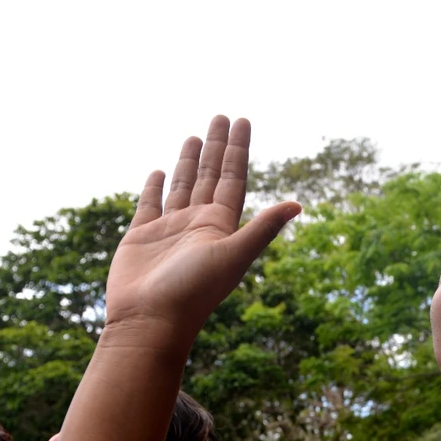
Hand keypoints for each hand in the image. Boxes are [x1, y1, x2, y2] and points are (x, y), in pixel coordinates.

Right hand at [105, 116, 300, 346]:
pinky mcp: (141, 238)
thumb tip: (299, 204)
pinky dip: (155, 187)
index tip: (242, 120)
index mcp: (221, 226)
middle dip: (217, 147)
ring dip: (190, 162)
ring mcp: (170, 231)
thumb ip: (263, 228)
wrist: (150, 323)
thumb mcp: (232, 255)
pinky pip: (150, 204)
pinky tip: (160, 170)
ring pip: (183, 186)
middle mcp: (197, 225)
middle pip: (210, 176)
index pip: (233, 178)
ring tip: (195, 135)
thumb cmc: (193, 293)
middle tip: (222, 116)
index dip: (237, 149)